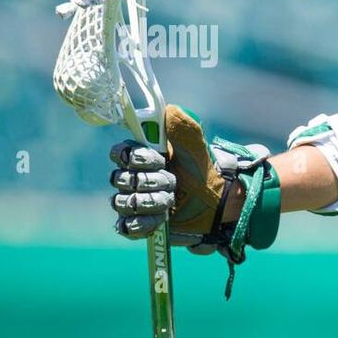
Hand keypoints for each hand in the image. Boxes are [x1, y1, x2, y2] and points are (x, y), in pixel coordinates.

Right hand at [109, 105, 280, 272]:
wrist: (218, 201)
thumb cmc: (202, 170)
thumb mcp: (195, 145)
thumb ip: (181, 126)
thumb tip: (167, 110)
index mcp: (140, 157)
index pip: (119, 153)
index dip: (135, 157)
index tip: (159, 159)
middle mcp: (131, 179)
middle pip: (120, 179)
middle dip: (149, 181)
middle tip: (173, 182)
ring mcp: (133, 203)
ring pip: (123, 202)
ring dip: (150, 201)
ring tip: (170, 201)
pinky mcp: (140, 225)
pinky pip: (126, 227)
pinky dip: (142, 223)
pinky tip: (160, 219)